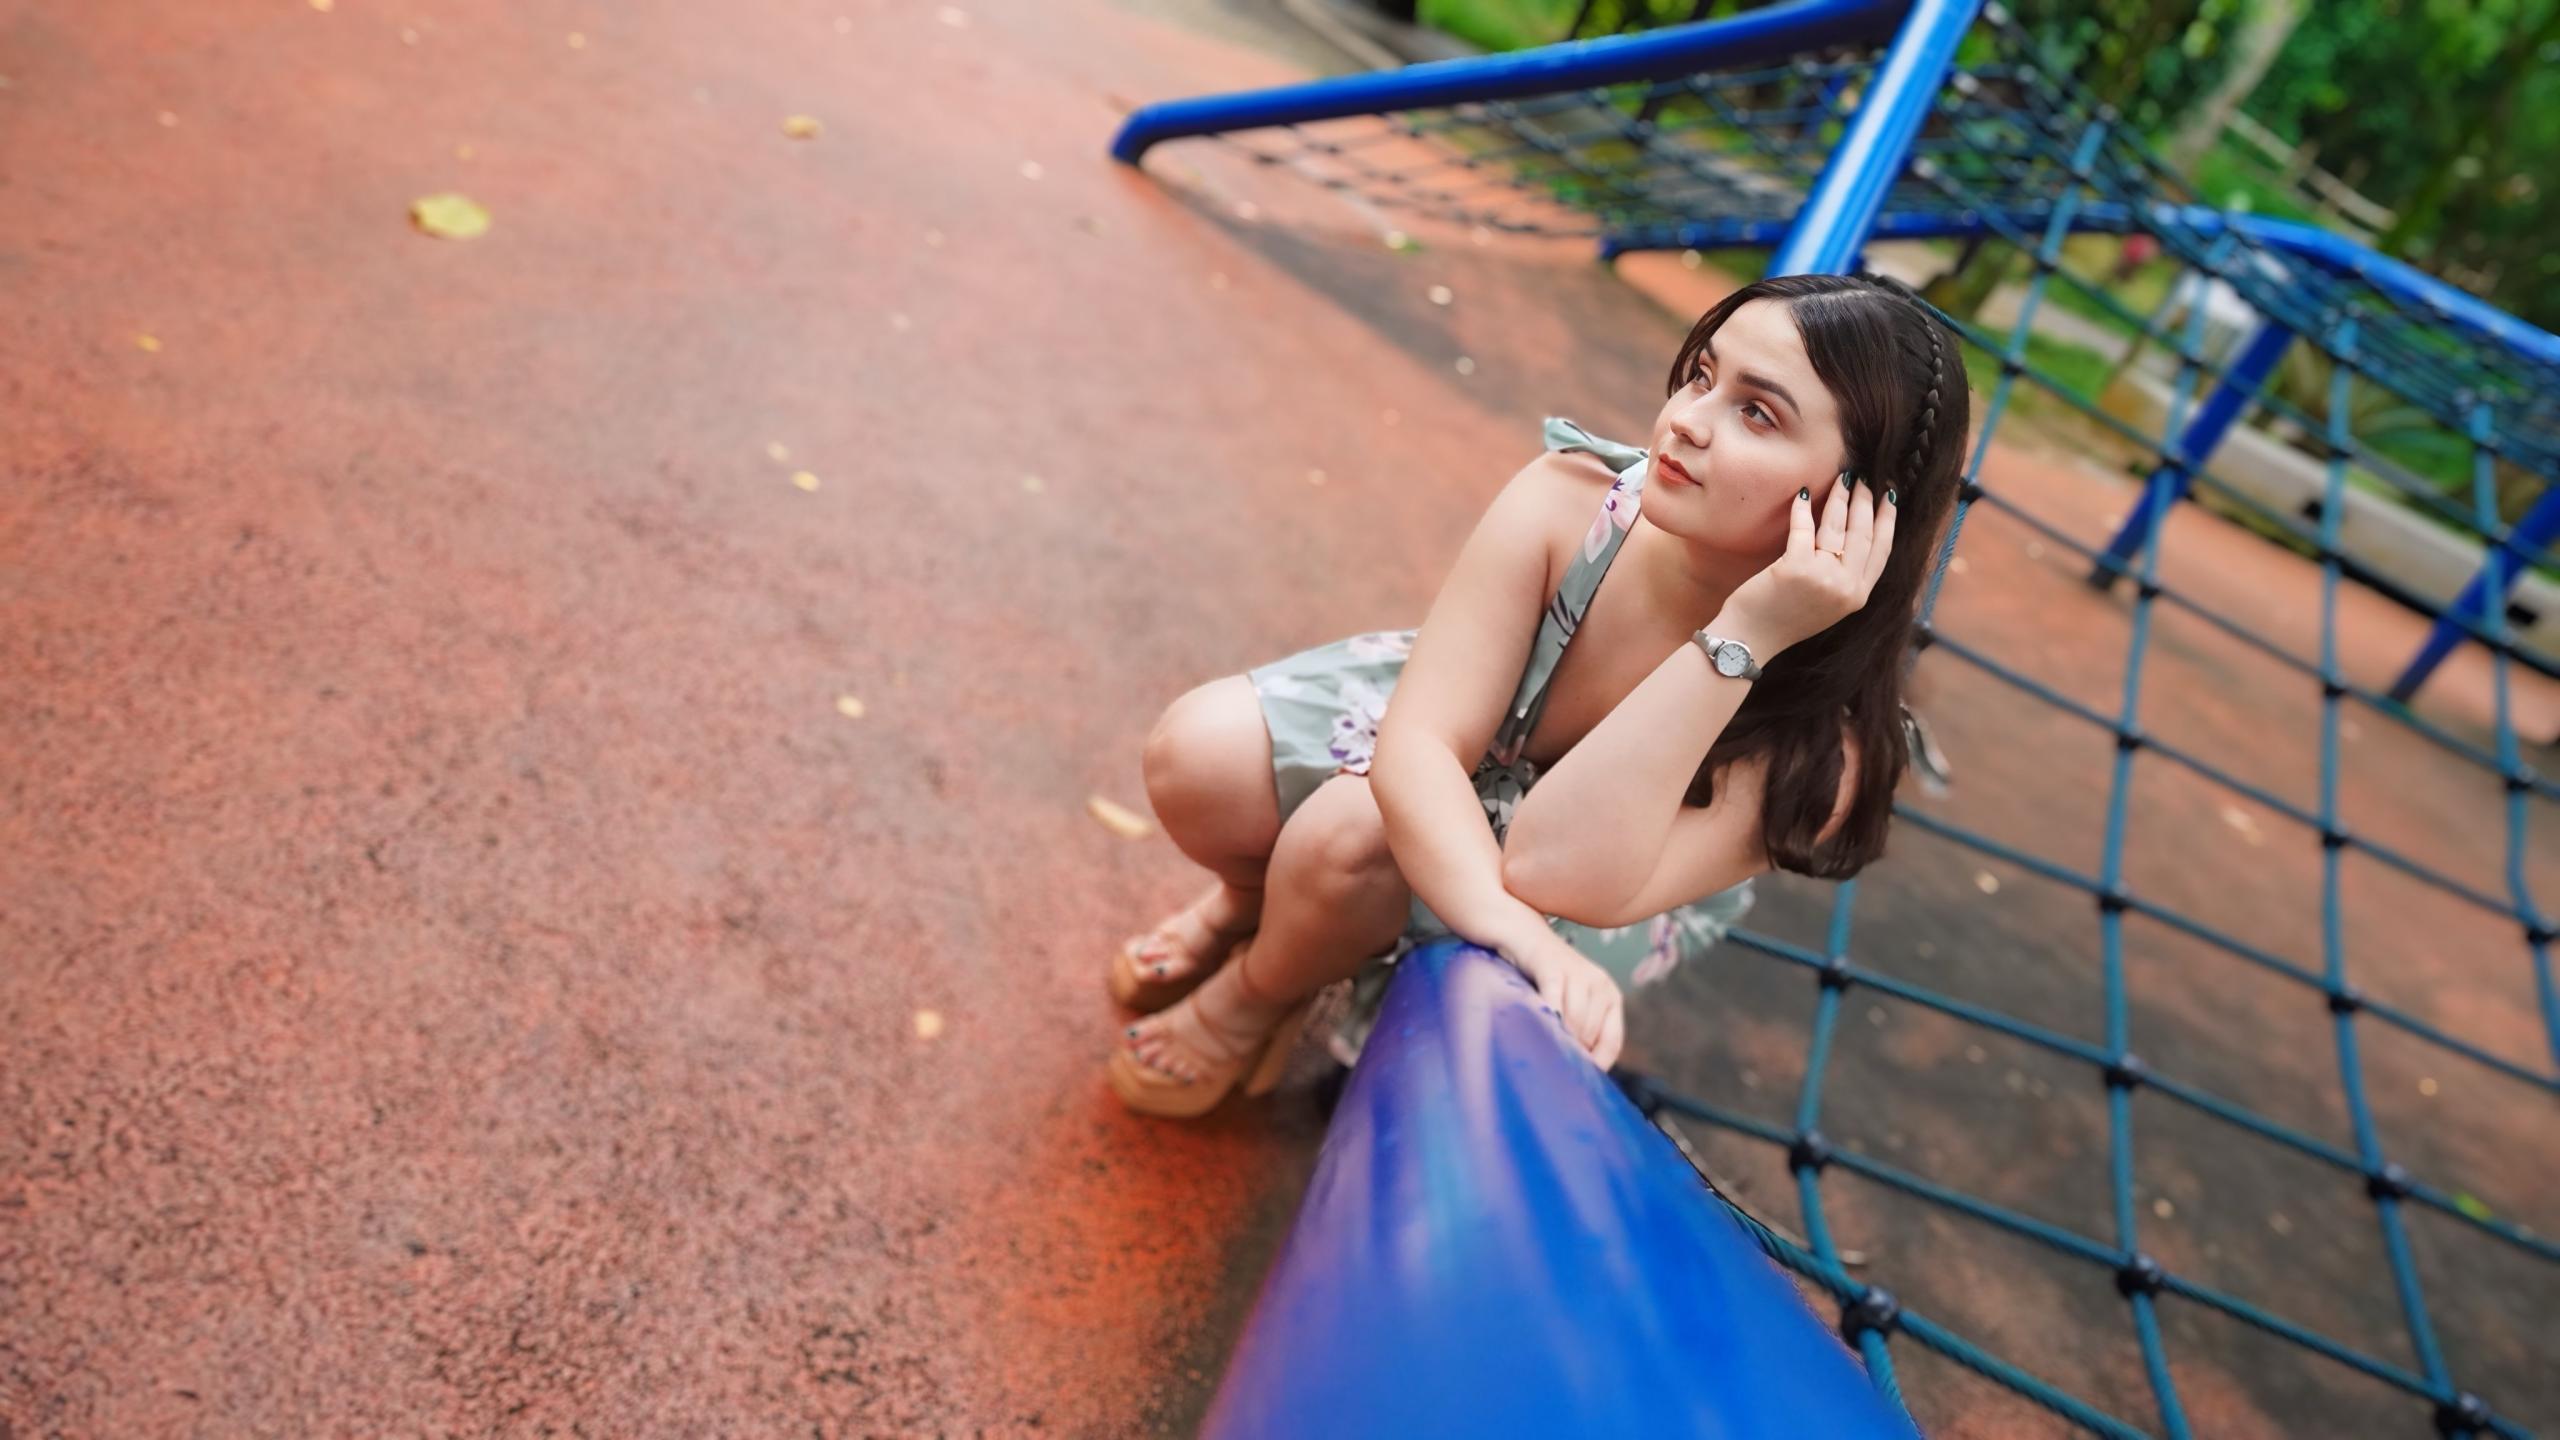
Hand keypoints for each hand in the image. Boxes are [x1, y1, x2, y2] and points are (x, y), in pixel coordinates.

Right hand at [1495, 929, 1624, 1071]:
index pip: (1611, 1043)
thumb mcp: (1571, 1003)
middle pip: (1589, 1035)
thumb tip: (1579, 1072)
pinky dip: (1548, 1017)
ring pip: (1574, 1022)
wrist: (1522, 934)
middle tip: (1550, 1064)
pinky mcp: (1552, 966)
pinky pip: (1554, 1001)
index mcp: (1610, 996)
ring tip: (1540, 1048)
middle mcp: (1600, 984)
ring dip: (1558, 1038)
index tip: (1576, 1079)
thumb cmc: (1545, 978)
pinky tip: (1538, 1027)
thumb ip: (1580, 1030)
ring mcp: (1578, 973)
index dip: (1596, 1064)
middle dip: (1571, 1052)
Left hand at [1716, 472, 1897, 656]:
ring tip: (1841, 479)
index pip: (1882, 550)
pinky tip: (1802, 493)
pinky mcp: (1795, 567)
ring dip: (1839, 498)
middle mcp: (1845, 587)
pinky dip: (1802, 508)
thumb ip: (1845, 578)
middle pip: (1863, 533)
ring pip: (1837, 526)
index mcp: (1858, 596)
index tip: (1889, 496)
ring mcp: (1822, 577)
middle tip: (1863, 479)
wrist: (1752, 639)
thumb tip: (1855, 536)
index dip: (1887, 520)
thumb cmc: (1786, 619)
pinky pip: (1803, 527)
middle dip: (1865, 500)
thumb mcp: (1829, 604)